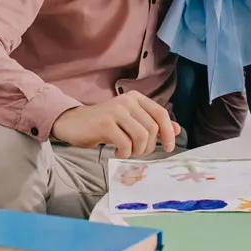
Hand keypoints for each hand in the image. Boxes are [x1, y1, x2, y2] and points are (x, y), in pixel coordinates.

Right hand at [52, 92, 179, 158]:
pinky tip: (117, 151)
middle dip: (149, 146)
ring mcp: (115, 111)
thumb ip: (151, 123)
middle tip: (138, 152)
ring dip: (138, 151)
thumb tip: (176, 129)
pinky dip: (125, 153)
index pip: (161, 113)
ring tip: (128, 152)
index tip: (168, 148)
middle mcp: (127, 101)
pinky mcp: (105, 124)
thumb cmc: (103, 124)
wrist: (73, 123)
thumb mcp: (130, 121)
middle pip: (152, 128)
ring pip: (141, 136)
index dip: (168, 132)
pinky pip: (126, 143)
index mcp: (135, 98)